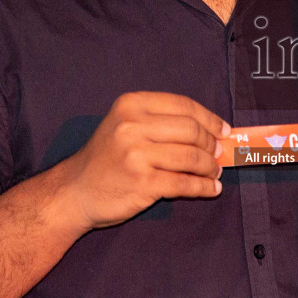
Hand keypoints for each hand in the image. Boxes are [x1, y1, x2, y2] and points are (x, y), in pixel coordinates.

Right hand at [56, 91, 228, 231]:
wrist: (74, 192)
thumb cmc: (105, 158)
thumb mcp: (124, 126)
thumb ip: (159, 123)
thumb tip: (210, 131)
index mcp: (130, 105)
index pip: (183, 105)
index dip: (209, 118)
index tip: (224, 130)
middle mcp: (132, 126)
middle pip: (191, 130)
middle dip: (211, 143)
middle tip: (219, 154)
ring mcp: (136, 155)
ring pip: (191, 157)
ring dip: (210, 167)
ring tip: (215, 172)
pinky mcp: (142, 183)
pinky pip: (184, 183)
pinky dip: (204, 187)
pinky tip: (212, 189)